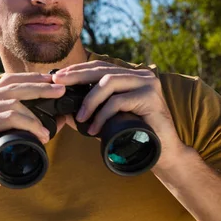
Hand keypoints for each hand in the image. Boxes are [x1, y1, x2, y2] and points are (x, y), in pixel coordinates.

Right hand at [0, 73, 66, 195]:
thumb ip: (33, 124)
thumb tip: (61, 117)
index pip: (7, 81)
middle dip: (39, 87)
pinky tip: (40, 134)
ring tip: (47, 131)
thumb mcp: (16, 138)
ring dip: (35, 116)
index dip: (30, 78)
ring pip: (12, 103)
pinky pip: (9, 117)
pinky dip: (28, 124)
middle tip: (60, 89)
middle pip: (11, 87)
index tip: (52, 80)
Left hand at [51, 60, 187, 171]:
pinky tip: (94, 129)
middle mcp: (141, 75)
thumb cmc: (134, 135)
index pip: (100, 67)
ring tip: (80, 117)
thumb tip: (63, 113)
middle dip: (76, 77)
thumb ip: (89, 113)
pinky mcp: (151, 97)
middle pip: (102, 70)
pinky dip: (102, 115)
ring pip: (109, 83)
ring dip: (90, 100)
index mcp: (131, 76)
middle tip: (58, 85)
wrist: (163, 153)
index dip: (78, 70)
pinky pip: (118, 101)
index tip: (58, 77)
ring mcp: (147, 83)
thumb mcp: (107, 121)